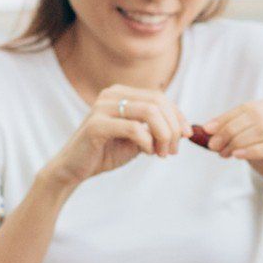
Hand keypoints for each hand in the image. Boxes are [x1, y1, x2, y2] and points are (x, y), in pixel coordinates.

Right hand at [43, 85, 189, 187]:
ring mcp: (102, 107)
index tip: (187, 135)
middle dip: (173, 127)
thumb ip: (156, 129)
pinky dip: (147, 142)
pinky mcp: (96, 125)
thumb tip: (185, 129)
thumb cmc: (106, 152)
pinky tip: (147, 153)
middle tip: (173, 150)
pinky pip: (134, 128)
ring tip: (162, 153)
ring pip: (149, 112)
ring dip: (163, 135)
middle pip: (158, 102)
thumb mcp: (137, 138)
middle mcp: (112, 94)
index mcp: (122, 93)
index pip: (159, 97)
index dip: (178, 116)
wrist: (74, 169)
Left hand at [204, 97, 262, 196]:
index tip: (207, 130)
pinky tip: (238, 156)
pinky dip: (252, 150)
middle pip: (255, 116)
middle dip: (230, 130)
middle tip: (214, 145)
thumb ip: (234, 132)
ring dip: (238, 141)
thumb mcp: (251, 141)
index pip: (249, 107)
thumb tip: (207, 129)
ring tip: (225, 153)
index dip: (226, 118)